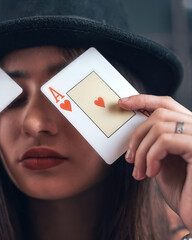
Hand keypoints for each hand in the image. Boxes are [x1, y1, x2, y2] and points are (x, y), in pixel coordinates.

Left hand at [118, 94, 191, 230]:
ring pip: (159, 127)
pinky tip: (152, 173)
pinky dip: (151, 156)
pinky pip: (165, 140)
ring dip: (141, 151)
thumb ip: (154, 141)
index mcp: (191, 129)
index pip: (167, 104)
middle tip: (129, 158)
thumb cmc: (182, 191)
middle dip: (137, 134)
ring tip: (139, 171)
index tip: (123, 103)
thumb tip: (132, 127)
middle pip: (160, 112)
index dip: (144, 100)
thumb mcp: (162, 160)